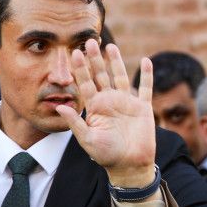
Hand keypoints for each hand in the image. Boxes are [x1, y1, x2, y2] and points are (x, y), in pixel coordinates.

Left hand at [55, 39, 156, 187]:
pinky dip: (146, 75)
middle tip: (88, 41)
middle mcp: (110, 101)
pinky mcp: (143, 108)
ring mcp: (127, 103)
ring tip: (110, 46)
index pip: (85, 83)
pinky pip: (145, 89)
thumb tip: (60, 106)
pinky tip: (146, 61)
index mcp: (95, 107)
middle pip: (101, 75)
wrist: (129, 166)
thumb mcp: (87, 139)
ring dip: (115, 62)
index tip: (73, 53)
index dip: (80, 69)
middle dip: (94, 59)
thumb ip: (75, 122)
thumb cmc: (106, 155)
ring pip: (120, 77)